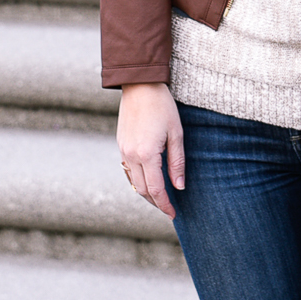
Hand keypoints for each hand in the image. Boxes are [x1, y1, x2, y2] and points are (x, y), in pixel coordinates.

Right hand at [116, 82, 184, 218]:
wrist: (140, 85)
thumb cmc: (162, 106)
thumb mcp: (176, 133)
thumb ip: (177, 162)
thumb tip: (179, 186)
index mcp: (147, 154)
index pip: (156, 189)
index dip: (165, 205)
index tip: (174, 214)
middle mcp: (131, 155)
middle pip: (142, 190)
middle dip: (156, 203)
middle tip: (169, 209)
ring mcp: (123, 150)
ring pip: (133, 182)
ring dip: (146, 193)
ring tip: (160, 198)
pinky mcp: (120, 144)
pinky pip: (127, 170)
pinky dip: (137, 180)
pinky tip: (148, 180)